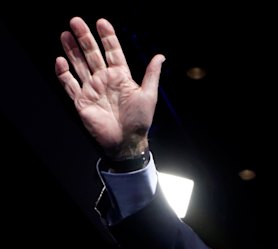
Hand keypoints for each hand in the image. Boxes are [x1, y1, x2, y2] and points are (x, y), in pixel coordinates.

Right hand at [55, 17, 164, 158]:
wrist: (126, 141)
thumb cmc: (140, 120)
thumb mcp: (149, 95)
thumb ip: (152, 74)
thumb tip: (160, 56)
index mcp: (121, 76)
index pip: (113, 52)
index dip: (108, 37)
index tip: (101, 22)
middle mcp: (105, 80)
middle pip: (92, 54)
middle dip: (85, 38)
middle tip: (76, 21)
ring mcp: (92, 89)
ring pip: (79, 65)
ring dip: (72, 50)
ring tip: (65, 34)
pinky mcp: (81, 101)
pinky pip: (70, 85)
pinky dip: (64, 74)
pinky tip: (61, 61)